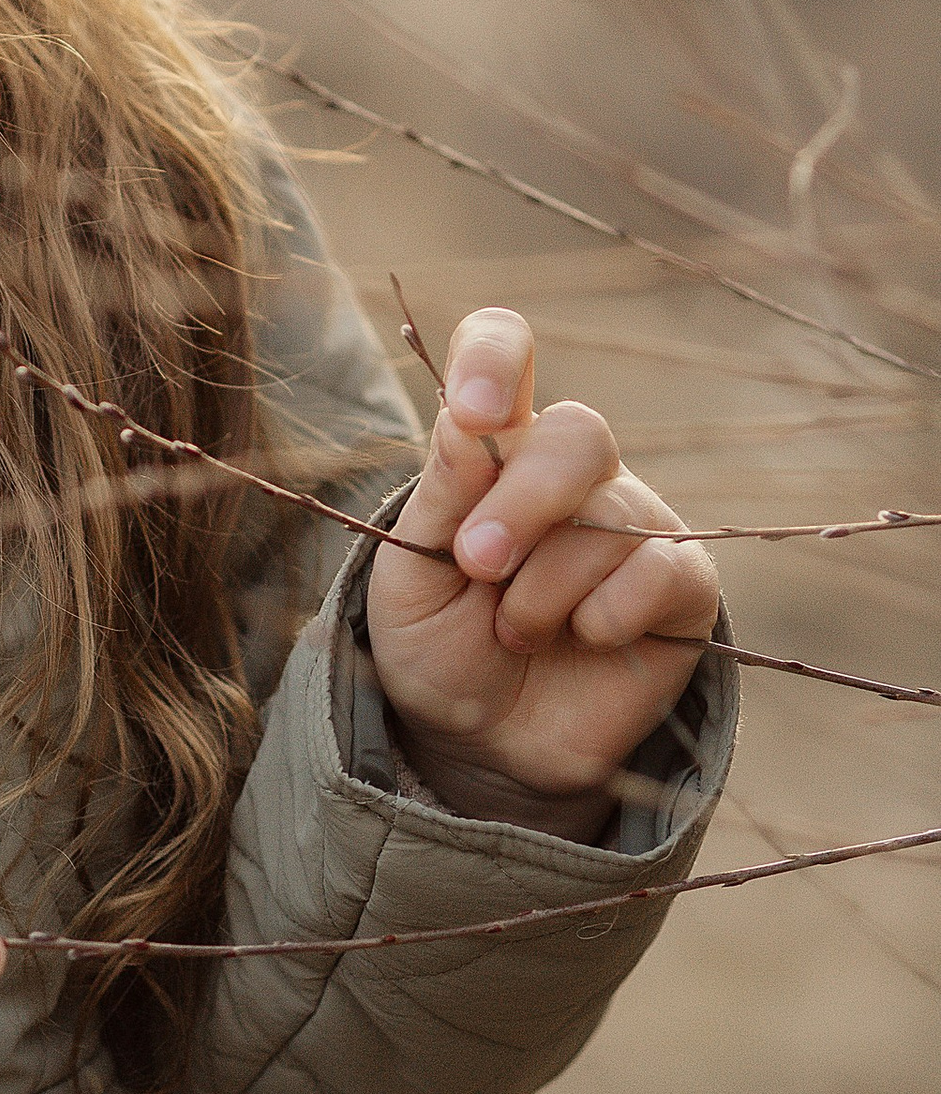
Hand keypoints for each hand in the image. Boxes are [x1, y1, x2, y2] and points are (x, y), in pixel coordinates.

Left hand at [367, 307, 718, 840]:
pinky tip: (585, 640)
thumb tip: (469, 421)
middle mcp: (570, 471)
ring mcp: (632, 522)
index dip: (495, 358)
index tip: (474, 411)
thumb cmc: (439, 645)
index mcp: (494, 444)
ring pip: (609, 519)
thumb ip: (441, 498)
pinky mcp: (681, 585)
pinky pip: (662, 570)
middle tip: (477, 565)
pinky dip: (608, 614)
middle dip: (522, 504)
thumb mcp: (410, 575)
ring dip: (543, 591)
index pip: (503, 347)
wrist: (484, 746)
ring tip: (515, 632)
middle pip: (578, 433)